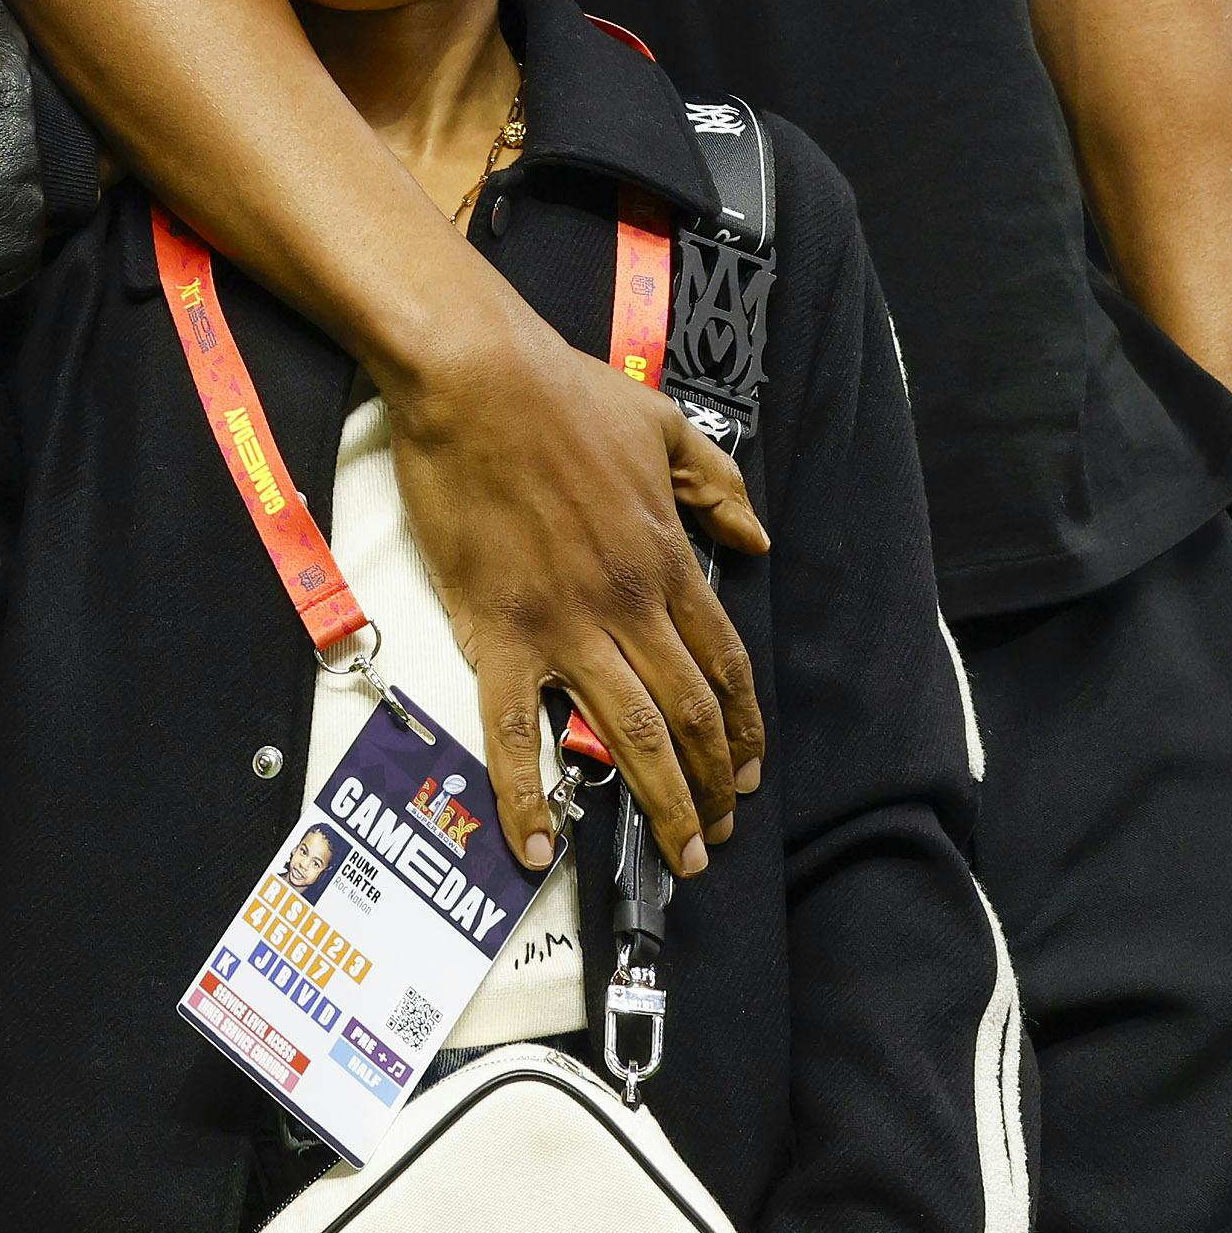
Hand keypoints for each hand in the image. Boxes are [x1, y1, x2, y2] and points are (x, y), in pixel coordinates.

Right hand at [386, 305, 767, 879]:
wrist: (473, 379)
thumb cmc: (563, 393)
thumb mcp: (662, 425)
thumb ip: (717, 486)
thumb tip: (757, 542)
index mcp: (665, 558)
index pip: (724, 664)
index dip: (745, 727)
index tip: (752, 770)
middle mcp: (625, 604)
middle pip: (689, 716)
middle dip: (716, 785)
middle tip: (720, 834)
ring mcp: (561, 624)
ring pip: (627, 735)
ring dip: (663, 804)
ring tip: (681, 853)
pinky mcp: (495, 632)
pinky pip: (513, 730)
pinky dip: (526, 796)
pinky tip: (540, 847)